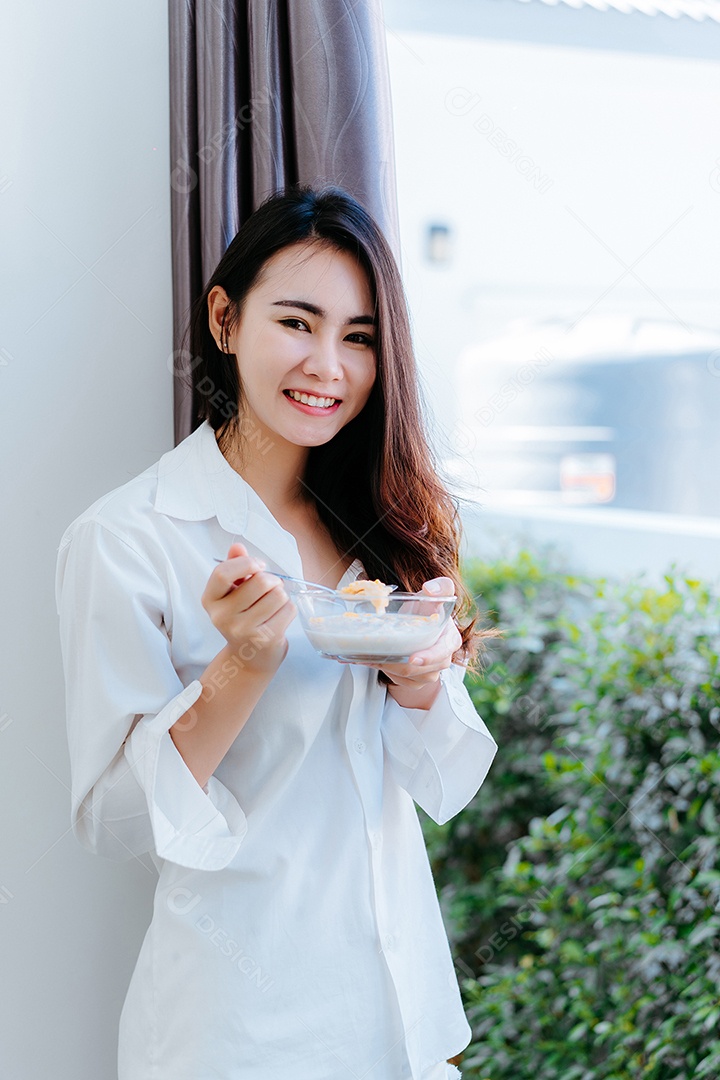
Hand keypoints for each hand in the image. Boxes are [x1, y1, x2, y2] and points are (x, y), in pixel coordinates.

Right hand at [201, 542, 295, 673]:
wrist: (248, 657)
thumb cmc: (242, 618)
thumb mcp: (232, 592)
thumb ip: (234, 567)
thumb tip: (237, 547)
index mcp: (210, 600)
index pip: (222, 573)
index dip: (246, 563)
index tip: (258, 566)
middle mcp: (221, 616)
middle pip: (260, 581)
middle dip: (272, 580)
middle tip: (270, 588)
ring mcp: (242, 629)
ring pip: (278, 594)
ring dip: (281, 595)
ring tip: (273, 604)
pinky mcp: (264, 639)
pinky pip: (288, 609)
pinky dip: (288, 609)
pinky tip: (279, 617)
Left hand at [346, 577, 461, 706]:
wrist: (421, 623)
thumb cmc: (428, 609)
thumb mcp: (435, 594)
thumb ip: (441, 586)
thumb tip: (431, 589)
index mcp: (450, 641)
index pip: (442, 653)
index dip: (428, 658)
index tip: (413, 658)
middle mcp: (443, 660)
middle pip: (420, 669)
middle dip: (398, 663)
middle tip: (377, 653)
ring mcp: (430, 673)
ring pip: (407, 677)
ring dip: (388, 668)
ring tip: (371, 655)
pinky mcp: (416, 680)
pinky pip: (400, 682)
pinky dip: (384, 671)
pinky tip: (372, 660)